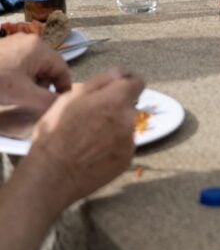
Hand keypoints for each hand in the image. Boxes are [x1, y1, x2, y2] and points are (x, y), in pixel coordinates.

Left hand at [0, 33, 70, 111]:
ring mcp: (17, 43)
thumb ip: (47, 101)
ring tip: (20, 95)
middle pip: (49, 66)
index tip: (59, 104)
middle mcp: (31, 41)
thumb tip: (62, 106)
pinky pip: (23, 63)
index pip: (62, 68)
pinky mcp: (6, 49)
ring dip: (33, 82)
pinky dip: (21, 77)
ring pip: (35, 66)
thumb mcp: (23, 94)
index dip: (63, 88)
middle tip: (34, 100)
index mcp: (39, 47)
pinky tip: (10, 88)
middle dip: (45, 85)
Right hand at [29, 69, 144, 208]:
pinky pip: (123, 145)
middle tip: (93, 118)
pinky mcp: (126, 160)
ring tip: (89, 139)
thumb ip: (100, 81)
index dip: (127, 83)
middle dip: (116, 108)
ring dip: (115, 127)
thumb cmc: (56, 134)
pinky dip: (113, 146)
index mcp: (116, 100)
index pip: (137, 82)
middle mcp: (128, 119)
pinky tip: (93, 153)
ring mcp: (129, 142)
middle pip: (129, 106)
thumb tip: (119, 73)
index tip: (117, 88)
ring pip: (126, 126)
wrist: (51, 176)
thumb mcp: (70, 98)